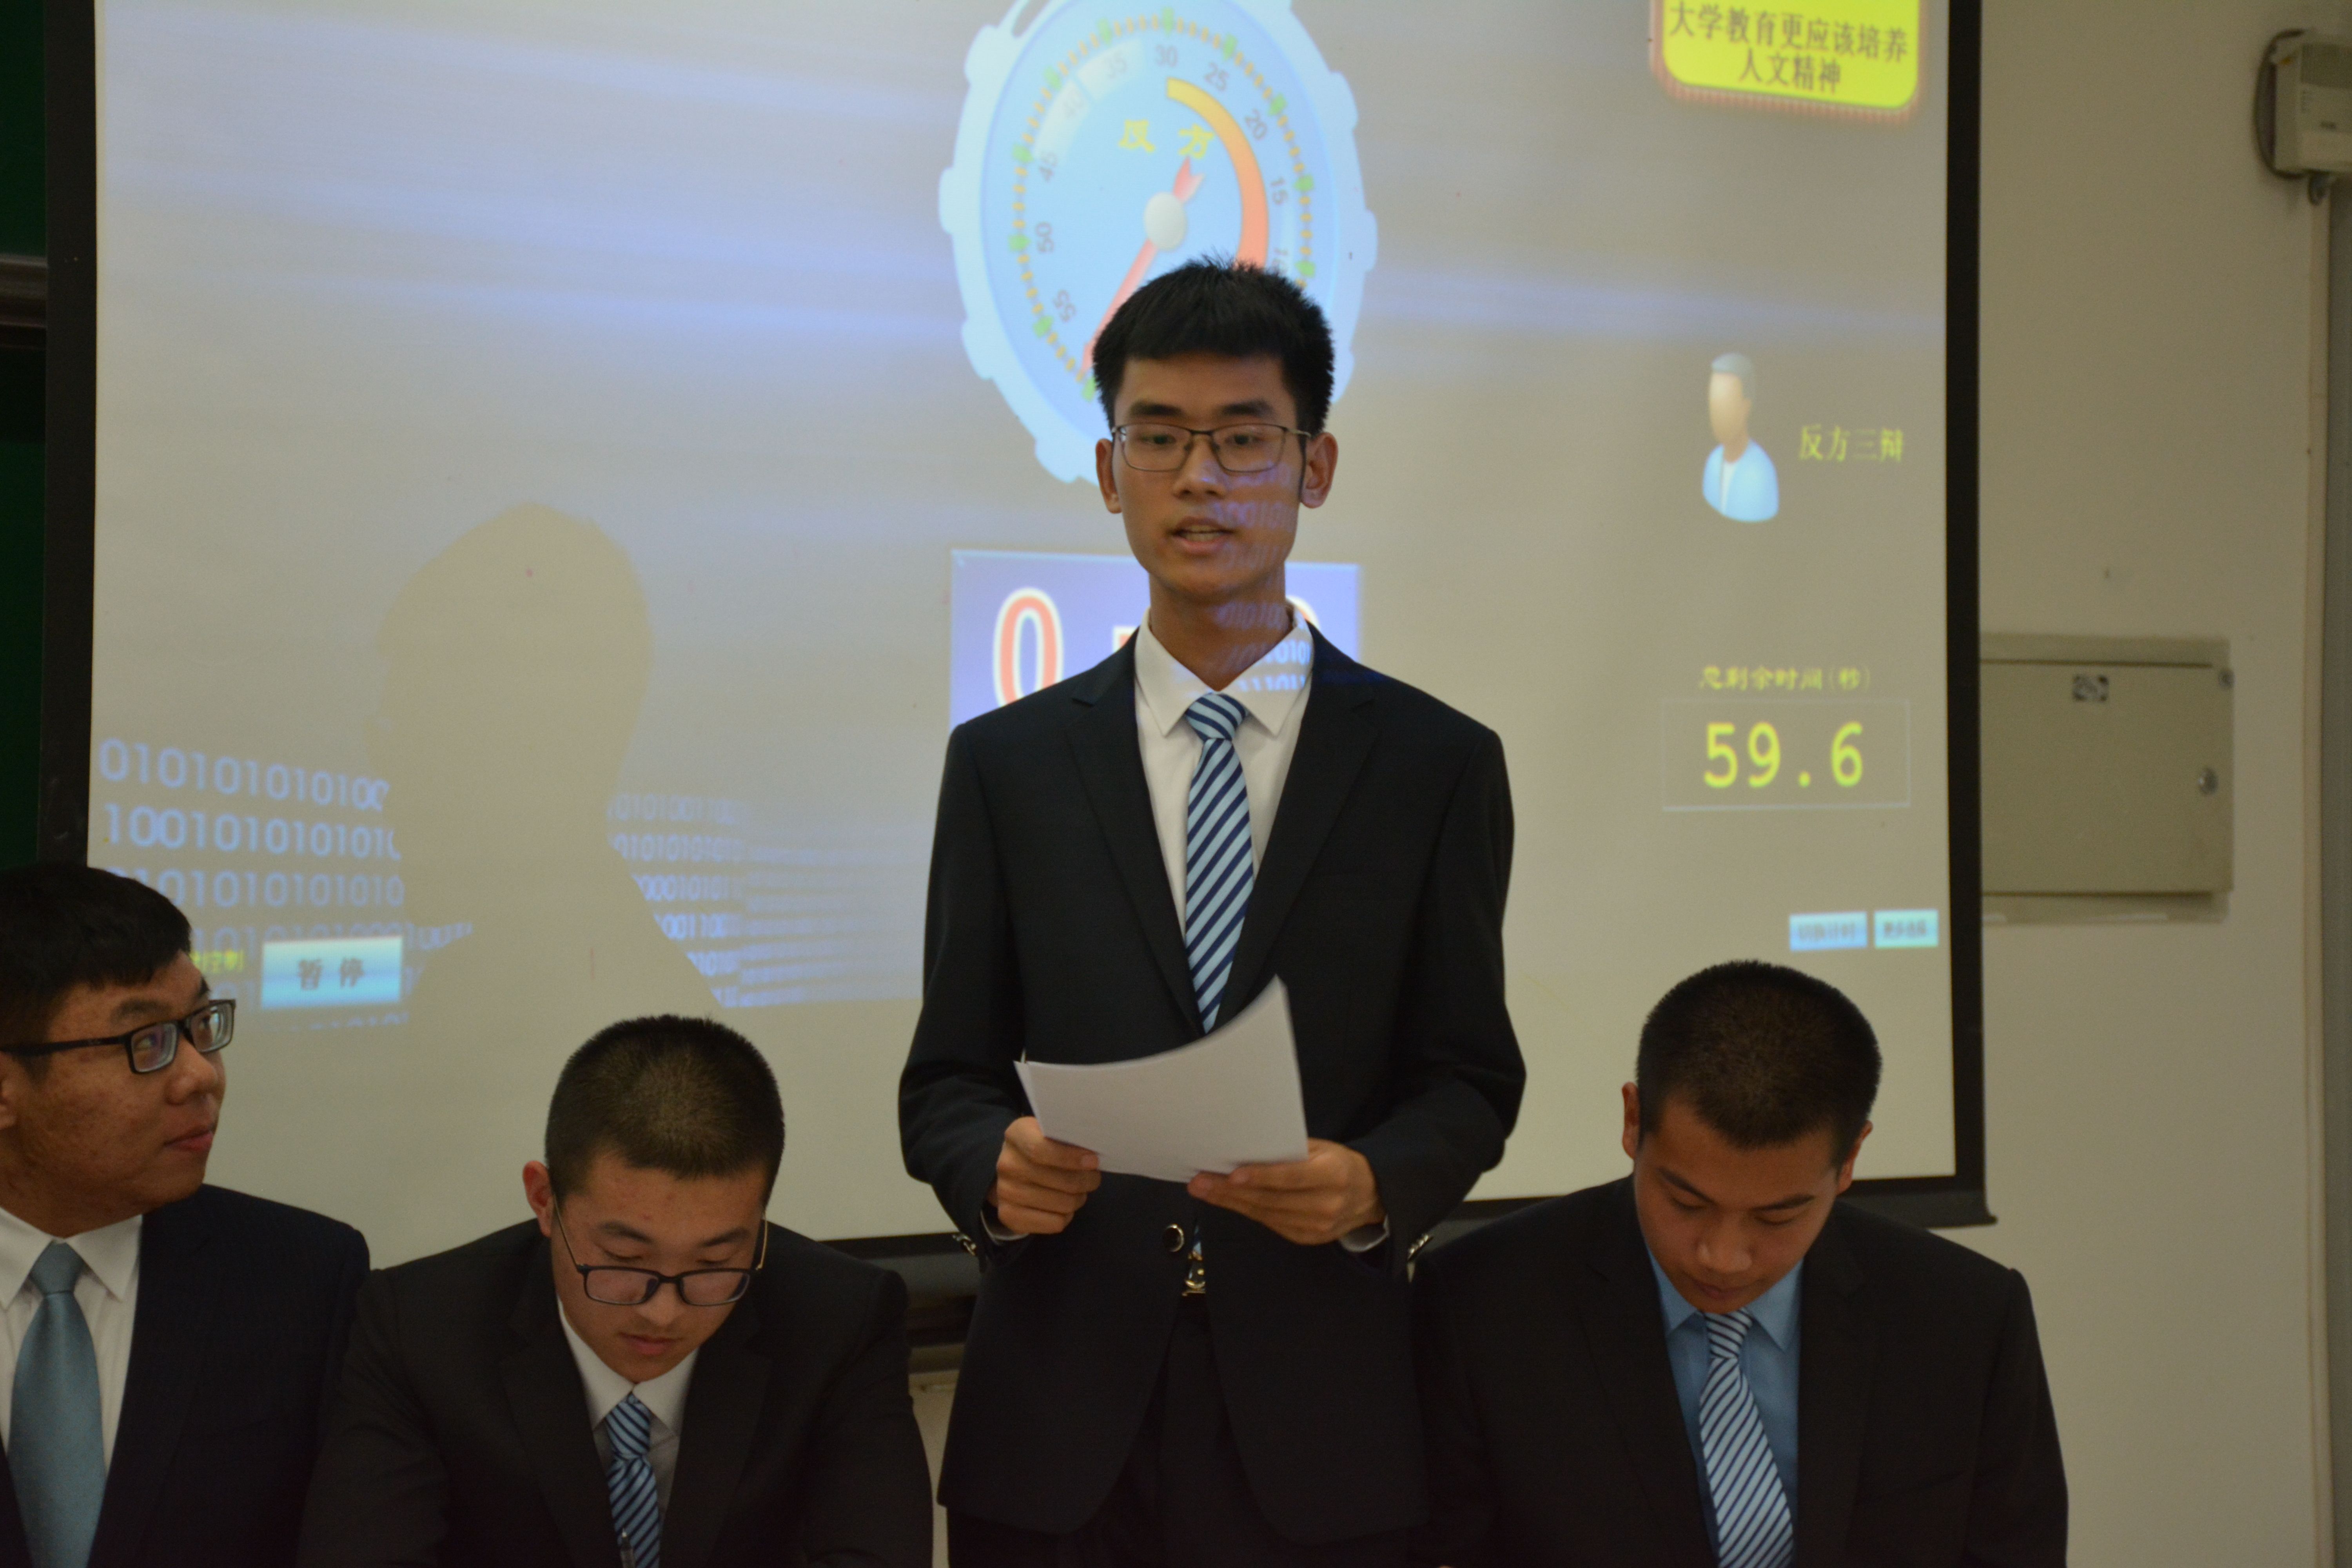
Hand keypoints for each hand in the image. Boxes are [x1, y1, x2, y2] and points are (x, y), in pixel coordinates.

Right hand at [987, 1117, 1100, 1235]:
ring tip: (1080, 1191)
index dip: (1070, 1157)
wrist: (1015, 1171)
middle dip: (1085, 1181)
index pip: (1040, 1150)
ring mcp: (1005, 1192)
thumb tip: (1093, 1155)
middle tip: (1093, 1178)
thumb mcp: (1051, 1133)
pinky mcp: (1010, 1216)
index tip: (1093, 1161)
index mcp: (1017, 1135)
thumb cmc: (1043, 1148)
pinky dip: (1067, 1216)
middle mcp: (1007, 1164)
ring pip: (1062, 1204)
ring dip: (1078, 1199)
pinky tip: (1064, 1206)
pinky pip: (1055, 1223)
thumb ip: (1069, 1138)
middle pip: (1058, 1180)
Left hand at [1187, 1139, 1383, 1246]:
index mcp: (1332, 1174)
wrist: (1369, 1196)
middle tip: (1199, 1181)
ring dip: (1231, 1203)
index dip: (1261, 1177)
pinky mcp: (1306, 1238)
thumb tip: (1248, 1149)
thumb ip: (1291, 1151)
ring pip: (1265, 1214)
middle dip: (1230, 1191)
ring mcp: (1316, 1227)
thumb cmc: (1339, 1164)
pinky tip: (1227, 1201)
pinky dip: (1247, 1211)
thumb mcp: (1323, 1149)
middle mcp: (1326, 1204)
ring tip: (1204, 1189)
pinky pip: (1270, 1223)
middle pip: (1271, 1199)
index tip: (1232, 1175)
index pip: (1291, 1177)